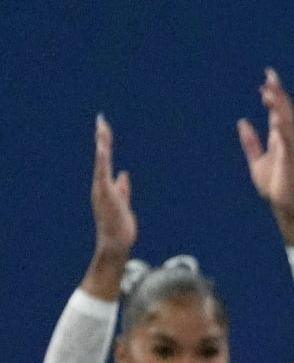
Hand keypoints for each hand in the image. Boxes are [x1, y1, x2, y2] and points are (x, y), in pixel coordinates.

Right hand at [91, 115, 135, 255]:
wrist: (115, 242)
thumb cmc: (119, 226)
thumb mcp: (124, 203)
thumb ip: (123, 188)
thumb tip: (123, 175)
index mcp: (106, 186)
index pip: (106, 161)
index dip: (106, 144)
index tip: (105, 129)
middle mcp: (100, 185)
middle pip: (102, 157)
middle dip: (102, 138)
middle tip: (102, 120)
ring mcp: (101, 189)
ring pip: (101, 162)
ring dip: (102, 144)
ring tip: (102, 127)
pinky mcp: (105, 194)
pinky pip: (102, 173)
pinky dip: (102, 160)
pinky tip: (102, 147)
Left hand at [237, 68, 293, 214]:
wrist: (283, 204)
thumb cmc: (273, 184)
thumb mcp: (256, 160)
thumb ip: (250, 142)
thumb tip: (242, 122)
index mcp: (278, 138)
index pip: (278, 109)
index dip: (274, 93)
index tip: (267, 77)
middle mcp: (286, 140)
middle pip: (284, 111)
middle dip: (277, 93)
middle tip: (269, 75)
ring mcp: (288, 150)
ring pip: (285, 122)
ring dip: (278, 108)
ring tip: (269, 93)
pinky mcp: (288, 162)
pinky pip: (285, 145)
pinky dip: (281, 133)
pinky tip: (276, 121)